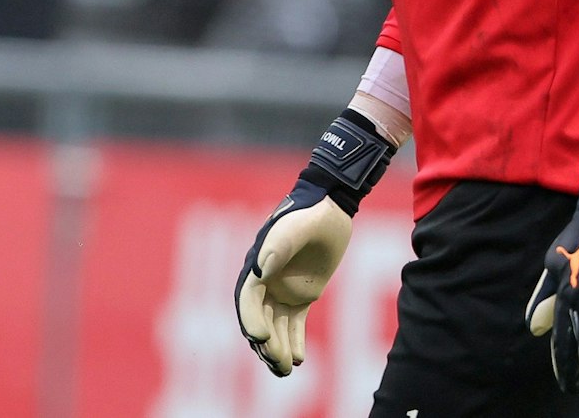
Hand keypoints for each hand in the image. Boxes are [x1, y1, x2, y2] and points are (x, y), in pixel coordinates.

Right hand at [235, 185, 352, 375]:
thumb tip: (260, 270)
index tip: (261, 338)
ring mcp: (282, 290)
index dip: (250, 319)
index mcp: (257, 264)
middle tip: (279, 363)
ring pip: (274, 326)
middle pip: (258, 318)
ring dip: (278, 348)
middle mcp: (265, 281)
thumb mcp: (297, 226)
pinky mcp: (301, 296)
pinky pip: (293, 324)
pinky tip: (301, 359)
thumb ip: (279, 245)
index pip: (247, 298)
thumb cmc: (311, 213)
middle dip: (266, 343)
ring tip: (287, 370)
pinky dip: (294, 342)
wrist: (331, 208)